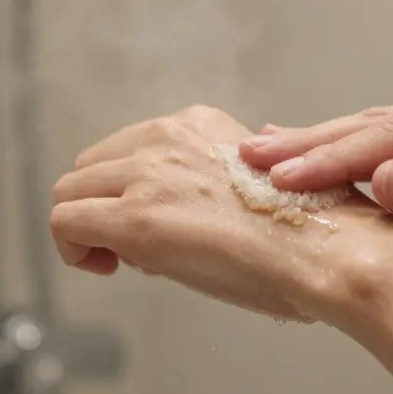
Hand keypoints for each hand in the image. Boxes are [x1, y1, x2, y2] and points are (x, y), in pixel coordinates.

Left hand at [49, 105, 392, 322]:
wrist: (327, 250)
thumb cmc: (307, 233)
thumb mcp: (254, 185)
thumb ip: (212, 183)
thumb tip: (186, 208)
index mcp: (199, 125)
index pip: (130, 148)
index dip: (126, 191)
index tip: (145, 224)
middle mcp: (168, 138)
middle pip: (92, 165)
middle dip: (100, 206)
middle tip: (123, 250)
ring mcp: (149, 175)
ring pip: (69, 191)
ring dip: (84, 228)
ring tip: (114, 261)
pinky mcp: (135, 218)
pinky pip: (65, 223)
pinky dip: (72, 249)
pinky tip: (102, 268)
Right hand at [238, 86, 392, 303]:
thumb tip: (384, 176)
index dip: (339, 154)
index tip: (285, 175)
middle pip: (385, 120)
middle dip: (315, 142)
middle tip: (250, 157)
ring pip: (383, 127)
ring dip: (323, 143)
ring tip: (261, 152)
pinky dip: (349, 149)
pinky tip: (308, 146)